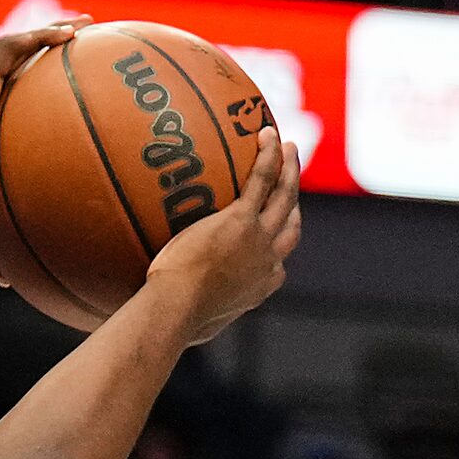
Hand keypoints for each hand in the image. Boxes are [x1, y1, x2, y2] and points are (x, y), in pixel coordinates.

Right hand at [0, 20, 84, 277]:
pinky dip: (40, 37)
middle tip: (89, 51)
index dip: (42, 100)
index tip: (72, 101)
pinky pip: (12, 49)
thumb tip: (5, 284)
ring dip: (53, 33)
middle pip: (25, 72)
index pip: (18, 109)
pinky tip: (70, 32)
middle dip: (55, 56)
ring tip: (86, 26)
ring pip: (22, 50)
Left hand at [144, 130, 303, 342]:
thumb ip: (187, 315)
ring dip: (290, 171)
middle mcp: (267, 263)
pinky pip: (262, 180)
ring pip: (285, 197)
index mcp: (257, 288)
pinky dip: (269, 156)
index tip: (275, 237)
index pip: (277, 266)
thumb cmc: (173, 321)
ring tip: (289, 148)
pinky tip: (266, 134)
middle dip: (294, 202)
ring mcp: (258, 239)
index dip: (279, 249)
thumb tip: (164, 316)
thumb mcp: (188, 324)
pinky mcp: (242, 220)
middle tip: (291, 182)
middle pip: (290, 227)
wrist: (177, 308)